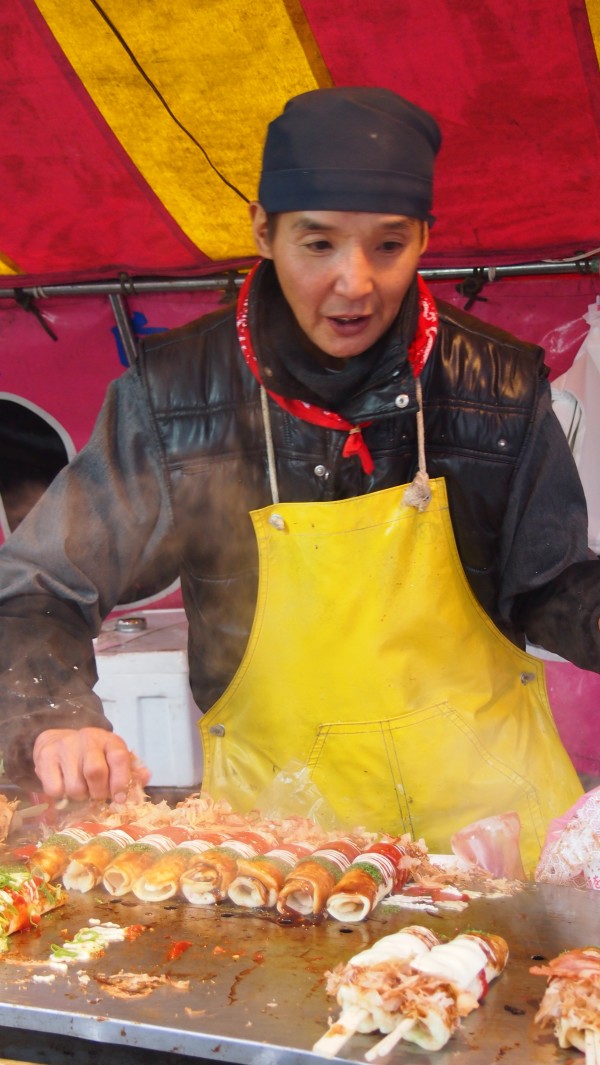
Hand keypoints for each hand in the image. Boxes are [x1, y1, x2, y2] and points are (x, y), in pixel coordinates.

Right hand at [32, 727, 149, 803]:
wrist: (58, 740)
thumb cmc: (92, 755)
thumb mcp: (113, 759)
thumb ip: (131, 771)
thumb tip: (146, 777)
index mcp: (109, 740)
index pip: (119, 758)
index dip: (121, 782)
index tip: (119, 798)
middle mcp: (88, 739)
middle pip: (95, 772)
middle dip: (98, 792)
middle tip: (97, 795)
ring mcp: (65, 746)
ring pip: (74, 785)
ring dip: (80, 796)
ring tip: (81, 789)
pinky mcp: (46, 756)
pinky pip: (54, 789)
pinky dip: (61, 796)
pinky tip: (64, 786)